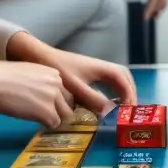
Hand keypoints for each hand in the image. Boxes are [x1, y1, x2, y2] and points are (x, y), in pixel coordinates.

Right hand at [0, 60, 75, 129]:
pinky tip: (34, 121)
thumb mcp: (27, 72)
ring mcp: (54, 97)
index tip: (48, 103)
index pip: (66, 89)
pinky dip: (46, 125)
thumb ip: (39, 81)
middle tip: (45, 114)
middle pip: (70, 102)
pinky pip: (54, 124)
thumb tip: (39, 93)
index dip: (58, 99)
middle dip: (60, 109)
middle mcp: (57, 83)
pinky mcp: (47, 112)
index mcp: (53, 72)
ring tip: (40, 119)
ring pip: (65, 115)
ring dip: (54, 118)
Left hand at [6, 32, 135, 108]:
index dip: (129, 93)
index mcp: (100, 68)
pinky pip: (105, 82)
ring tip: (120, 108)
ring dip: (121, 91)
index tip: (129, 108)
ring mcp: (94, 69)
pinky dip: (110, 91)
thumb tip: (110, 111)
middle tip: (129, 109)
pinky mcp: (86, 72)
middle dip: (129, 92)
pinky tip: (104, 103)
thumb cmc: (57, 68)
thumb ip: (92, 98)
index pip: (122, 79)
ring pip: (115, 79)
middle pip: (123, 77)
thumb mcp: (74, 87)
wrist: (38, 55)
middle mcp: (100, 67)